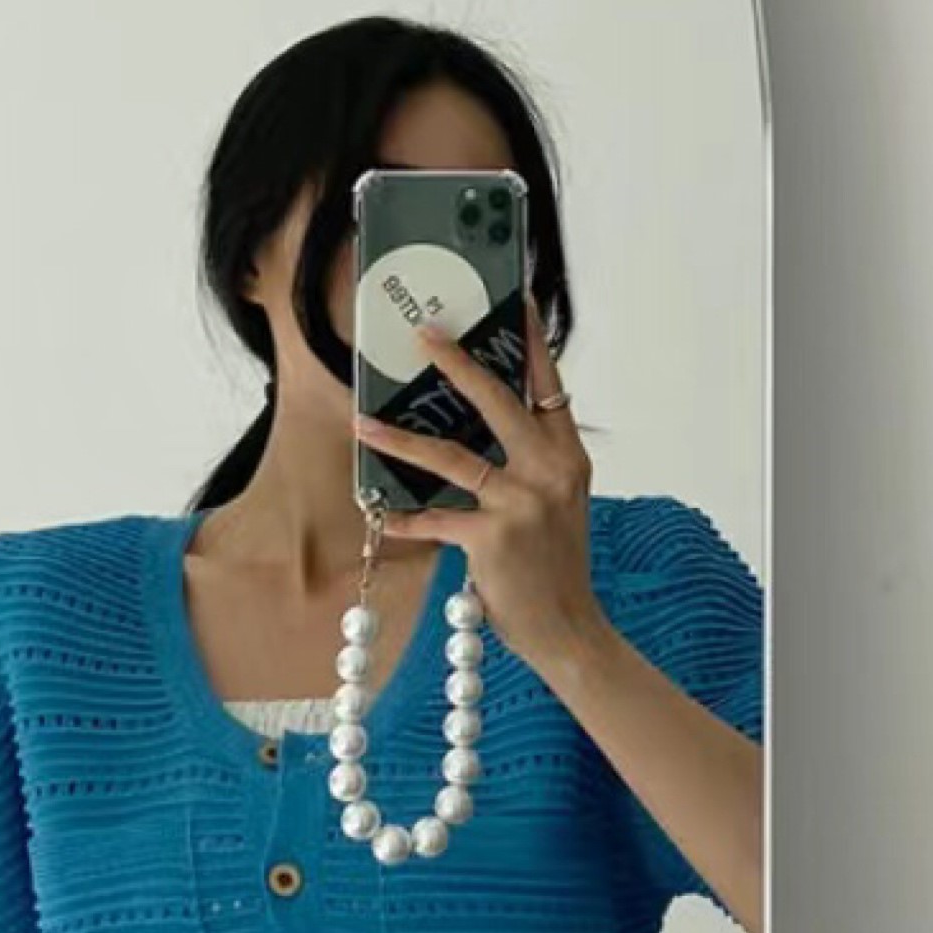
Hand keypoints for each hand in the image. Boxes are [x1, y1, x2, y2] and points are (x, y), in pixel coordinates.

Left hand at [349, 294, 599, 673]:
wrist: (569, 629)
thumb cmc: (556, 569)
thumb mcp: (559, 506)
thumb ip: (533, 466)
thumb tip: (484, 433)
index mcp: (568, 458)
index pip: (548, 387)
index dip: (531, 344)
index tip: (512, 303)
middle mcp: (549, 471)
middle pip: (497, 401)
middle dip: (457, 363)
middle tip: (424, 334)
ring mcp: (521, 503)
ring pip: (451, 456)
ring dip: (400, 441)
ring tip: (364, 423)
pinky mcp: (492, 537)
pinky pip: (434, 519)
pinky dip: (403, 519)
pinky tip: (379, 515)